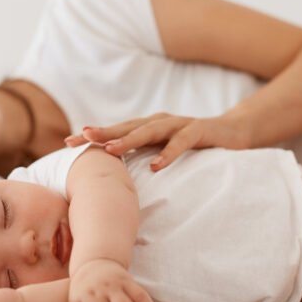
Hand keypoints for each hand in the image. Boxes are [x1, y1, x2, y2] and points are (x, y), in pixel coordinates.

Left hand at [65, 112, 250, 170]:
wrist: (234, 132)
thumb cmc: (193, 144)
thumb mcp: (163, 151)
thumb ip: (142, 158)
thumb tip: (113, 179)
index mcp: (148, 127)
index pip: (116, 131)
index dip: (93, 136)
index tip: (67, 144)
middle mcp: (159, 122)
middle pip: (126, 127)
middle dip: (102, 132)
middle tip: (80, 139)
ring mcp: (179, 124)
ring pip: (149, 131)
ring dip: (128, 140)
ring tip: (109, 149)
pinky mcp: (200, 130)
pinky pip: (182, 142)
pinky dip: (169, 153)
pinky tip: (156, 166)